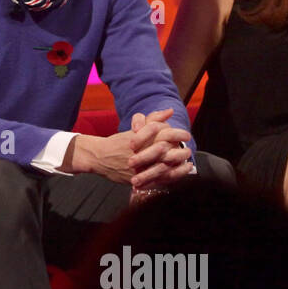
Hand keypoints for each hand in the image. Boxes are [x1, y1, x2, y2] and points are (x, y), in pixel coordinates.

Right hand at [67, 109, 188, 184]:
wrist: (99, 158)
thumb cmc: (118, 142)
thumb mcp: (135, 129)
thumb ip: (153, 119)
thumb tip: (170, 111)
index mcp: (140, 136)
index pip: (163, 132)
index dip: (176, 134)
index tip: (185, 135)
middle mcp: (141, 149)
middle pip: (167, 147)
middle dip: (180, 148)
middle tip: (188, 148)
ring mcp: (140, 164)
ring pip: (165, 163)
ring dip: (179, 161)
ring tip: (188, 160)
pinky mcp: (139, 177)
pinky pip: (160, 177)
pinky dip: (174, 174)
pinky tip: (182, 171)